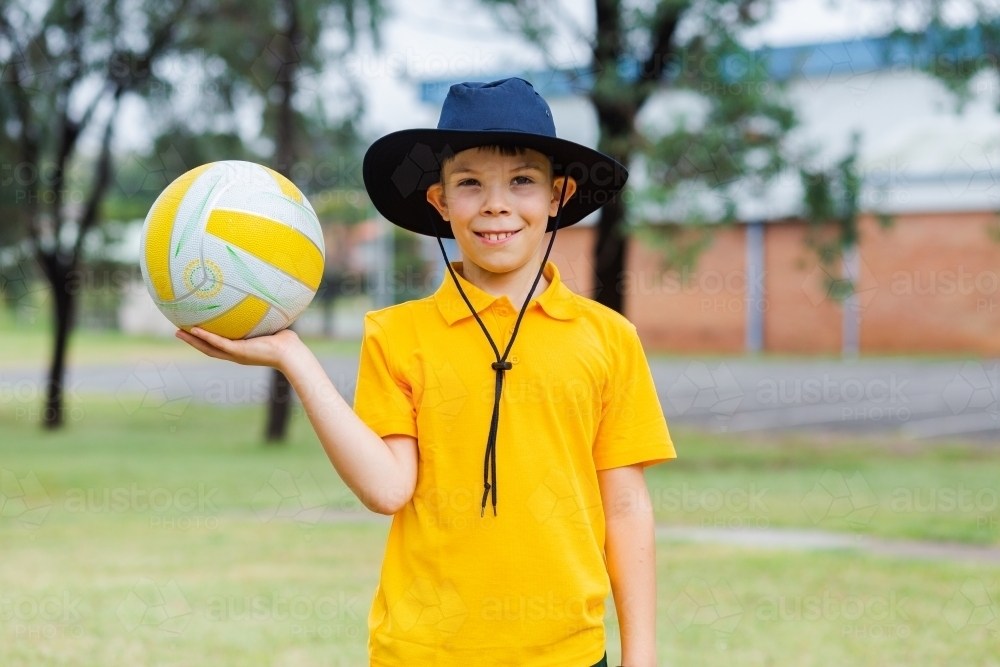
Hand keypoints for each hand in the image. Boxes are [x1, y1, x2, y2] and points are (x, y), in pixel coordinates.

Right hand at [175, 326, 302, 369]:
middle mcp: (235, 354)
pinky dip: (205, 337)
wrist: (290, 353)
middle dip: (192, 340)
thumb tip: (263, 298)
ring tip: (178, 332)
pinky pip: (218, 343)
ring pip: (208, 348)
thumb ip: (263, 316)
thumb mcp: (270, 325)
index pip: (219, 344)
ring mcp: (236, 354)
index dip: (204, 339)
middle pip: (208, 348)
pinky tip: (193, 330)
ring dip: (192, 340)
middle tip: (177, 331)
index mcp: (241, 349)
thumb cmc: (285, 341)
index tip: (193, 330)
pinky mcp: (238, 351)